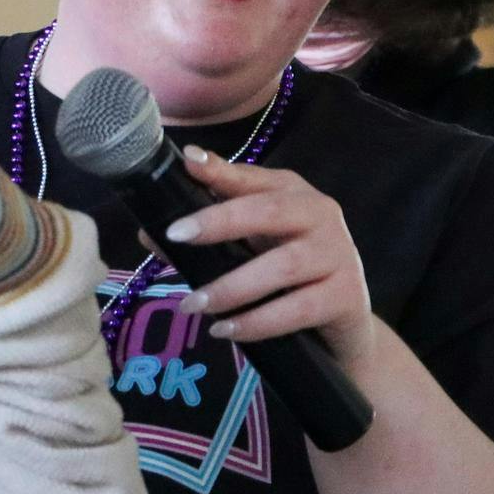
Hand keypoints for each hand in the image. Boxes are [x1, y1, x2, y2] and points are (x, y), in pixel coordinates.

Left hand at [165, 148, 378, 368]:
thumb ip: (205, 240)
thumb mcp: (249, 250)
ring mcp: (338, 254)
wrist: (342, 327)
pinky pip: (298, 309)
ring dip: (231, 287)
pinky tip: (227, 330)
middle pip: (268, 212)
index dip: (220, 171)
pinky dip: (258, 322)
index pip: (252, 178)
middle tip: (175, 236)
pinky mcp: (346, 296)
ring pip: (281, 267)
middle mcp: (320, 215)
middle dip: (219, 221)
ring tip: (193, 305)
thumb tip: (148, 233)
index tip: (188, 164)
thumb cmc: (289, 278)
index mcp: (293, 194)